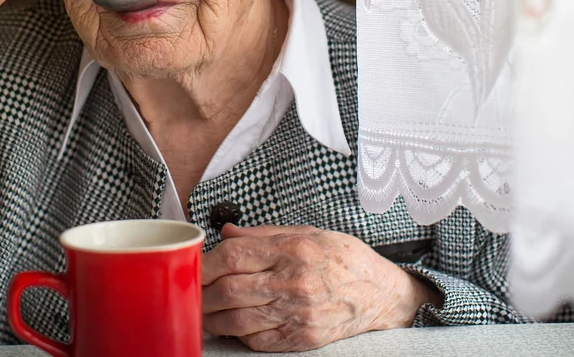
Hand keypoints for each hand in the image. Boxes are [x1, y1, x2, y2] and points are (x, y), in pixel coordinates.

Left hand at [202, 224, 439, 351]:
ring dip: (213, 317)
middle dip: (203, 294)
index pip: (234, 257)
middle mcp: (294, 282)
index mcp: (293, 249)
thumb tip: (226, 234)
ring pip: (238, 319)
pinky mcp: (302, 337)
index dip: (205, 264)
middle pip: (230, 290)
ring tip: (205, 311)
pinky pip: (257, 340)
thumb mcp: (307, 233)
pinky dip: (238, 334)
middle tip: (192, 292)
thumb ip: (262, 234)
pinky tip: (232, 325)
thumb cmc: (344, 258)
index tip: (193, 267)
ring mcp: (298, 313)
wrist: (382, 293)